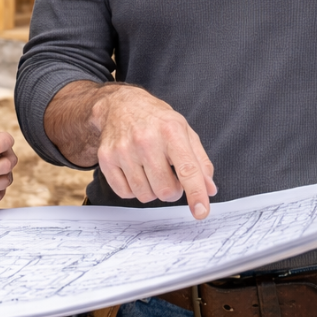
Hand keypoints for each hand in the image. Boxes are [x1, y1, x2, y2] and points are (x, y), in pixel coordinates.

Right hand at [48, 82, 216, 219]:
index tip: (201, 212)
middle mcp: (145, 140)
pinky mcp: (106, 158)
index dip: (196, 193)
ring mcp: (123, 150)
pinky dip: (134, 190)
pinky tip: (136, 172)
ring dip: (152, 190)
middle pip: (165, 190)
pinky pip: (125, 193)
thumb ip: (200, 161)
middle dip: (172, 191)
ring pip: (145, 195)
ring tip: (151, 172)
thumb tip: (210, 189)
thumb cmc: (156, 120)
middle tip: (170, 176)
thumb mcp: (184, 131)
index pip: (187, 169)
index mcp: (170, 131)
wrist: (120, 105)